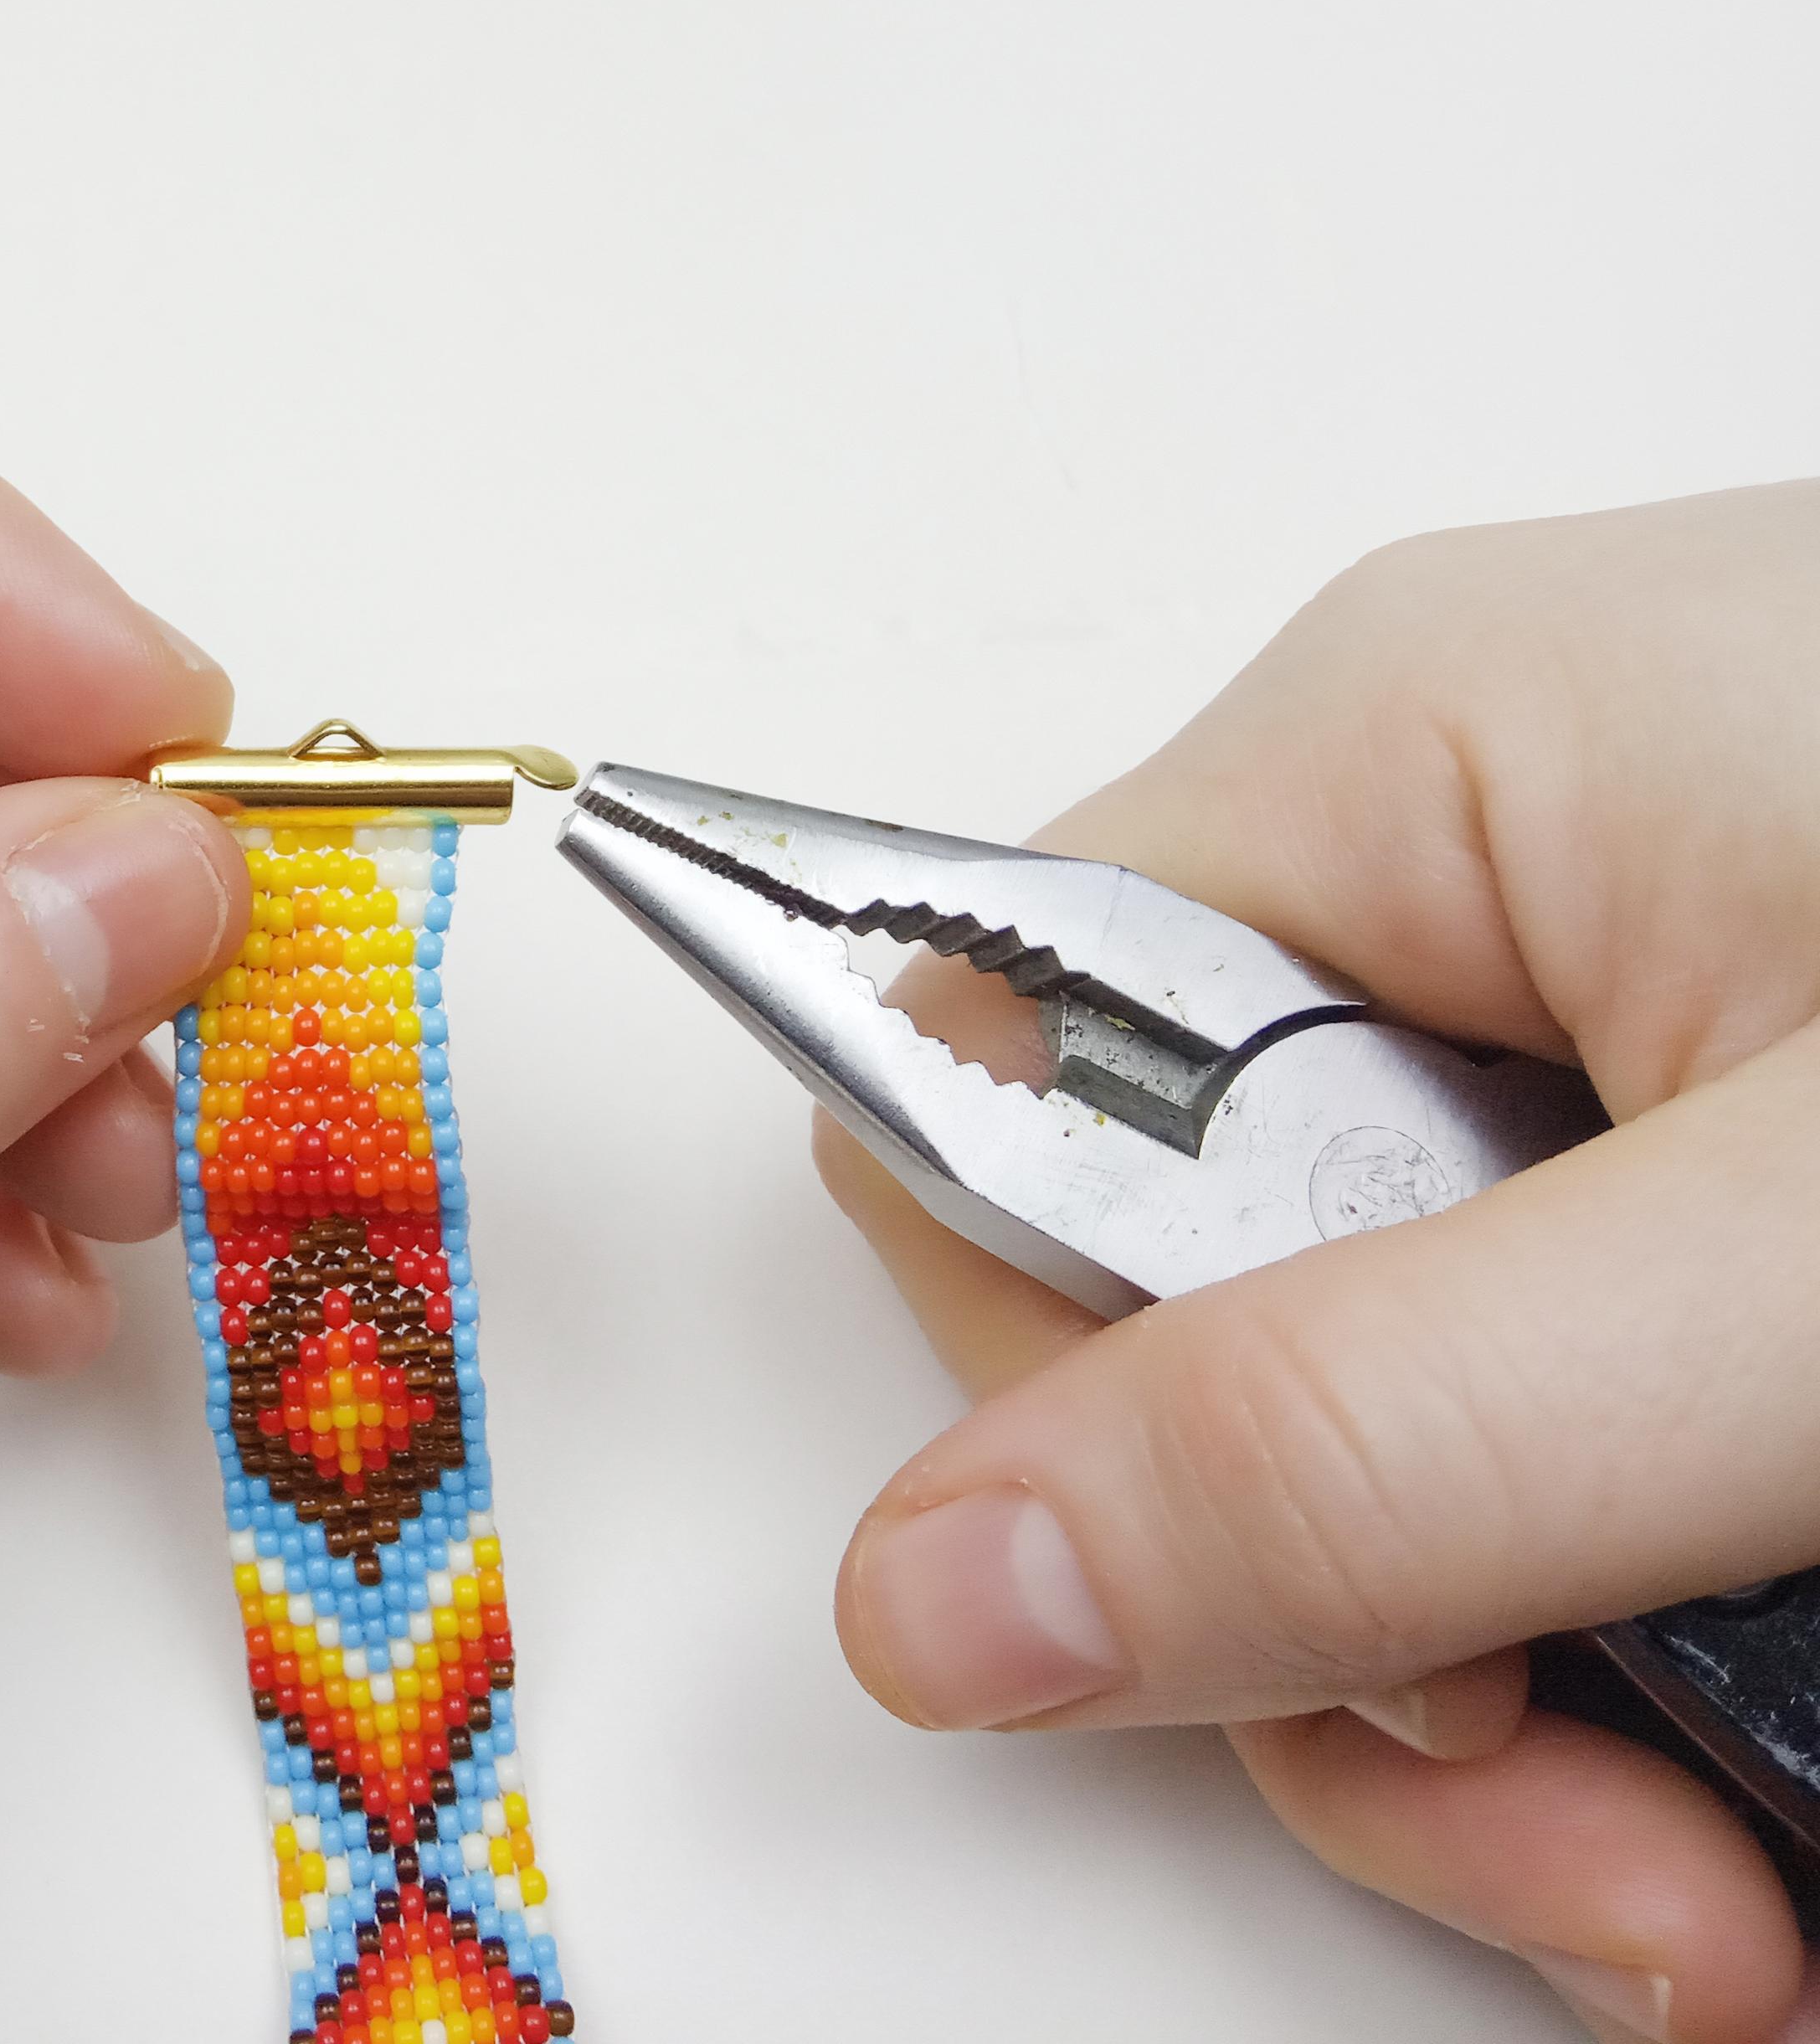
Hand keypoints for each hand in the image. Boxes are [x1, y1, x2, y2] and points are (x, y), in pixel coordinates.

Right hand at [807, 483, 1819, 2041]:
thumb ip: (1375, 1439)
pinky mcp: (1785, 1146)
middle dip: (1400, 1663)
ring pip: (1419, 1418)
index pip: (979, 1094)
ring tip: (1794, 1900)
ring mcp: (1655, 1007)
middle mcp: (1488, 861)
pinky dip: (1703, 1623)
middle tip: (1649, 1877)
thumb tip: (928, 1593)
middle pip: (1214, 1320)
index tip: (1388, 1641)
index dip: (1099, 1419)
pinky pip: (1610, 1411)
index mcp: (1405, 761)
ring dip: (1576, 1710)